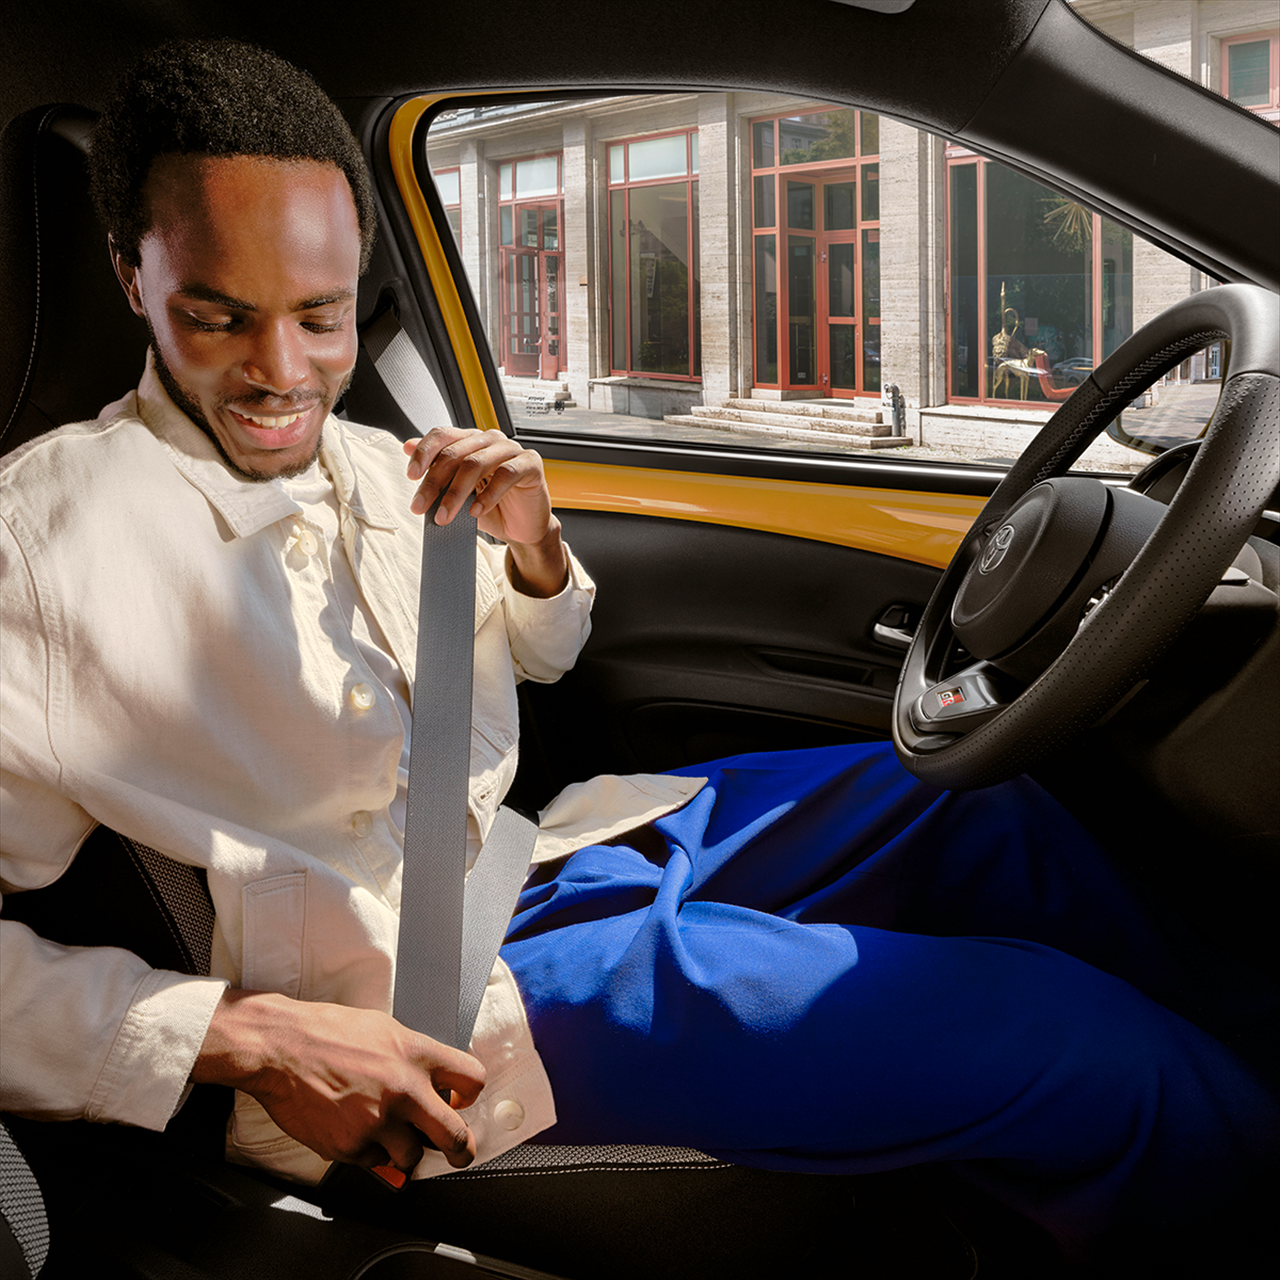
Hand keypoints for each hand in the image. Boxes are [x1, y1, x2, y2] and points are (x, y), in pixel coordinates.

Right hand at [193, 989, 485, 1171]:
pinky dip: (368, 1153)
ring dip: (404, 1152)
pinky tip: (353, 1128)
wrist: (280, 1047)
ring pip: (412, 1158)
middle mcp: (405, 1089)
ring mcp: (378, 1121)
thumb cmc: (326, 1032)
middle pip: (456, 1135)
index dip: (471, 1095)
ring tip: (387, 1134)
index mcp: (417, 1053)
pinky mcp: (351, 1146)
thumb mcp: (383, 1029)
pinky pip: (373, 1162)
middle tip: (460, 1153)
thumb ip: (413, 1057)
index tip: (464, 1103)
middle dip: (462, 1149)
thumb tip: (434, 1080)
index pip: (472, 1079)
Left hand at [403, 426, 551, 544]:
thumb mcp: (457, 491)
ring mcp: (511, 449)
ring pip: (476, 463)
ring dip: (456, 493)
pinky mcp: (530, 464)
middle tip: (420, 507)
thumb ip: (437, 469)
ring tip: (444, 516)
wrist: (521, 529)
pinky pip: (505, 475)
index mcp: (470, 440)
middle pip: (455, 453)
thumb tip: (407, 445)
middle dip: (434, 483)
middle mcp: (490, 440)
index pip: (442, 435)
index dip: (424, 452)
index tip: (411, 476)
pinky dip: (487, 495)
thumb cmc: (491, 507)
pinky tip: (475, 512)